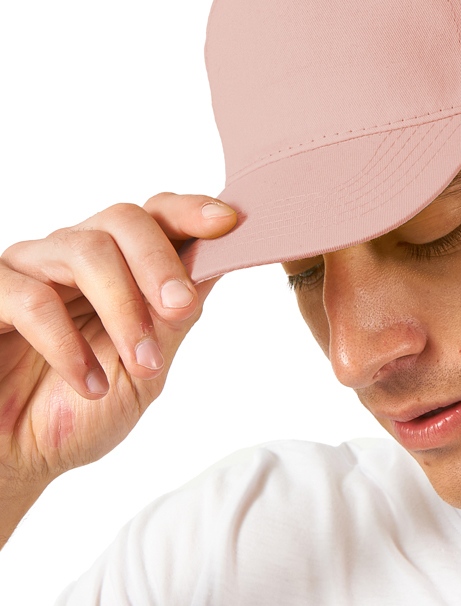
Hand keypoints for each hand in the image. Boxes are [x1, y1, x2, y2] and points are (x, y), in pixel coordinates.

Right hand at [0, 192, 237, 495]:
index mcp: (119, 267)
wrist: (13, 461)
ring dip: (124, 308)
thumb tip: (217, 265)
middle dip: (161, 263)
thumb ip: (173, 319)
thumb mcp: (143, 371)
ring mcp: (27, 269)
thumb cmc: (77, 412)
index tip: (228, 223)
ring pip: (84, 250)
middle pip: (124, 220)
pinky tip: (87, 383)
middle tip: (181, 307)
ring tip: (141, 364)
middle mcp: (73, 256)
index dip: (191, 211)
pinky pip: (30, 297)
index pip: (155, 217)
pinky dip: (66, 343)